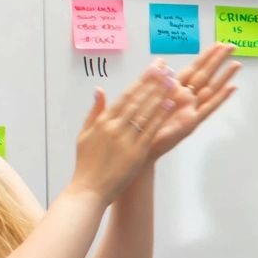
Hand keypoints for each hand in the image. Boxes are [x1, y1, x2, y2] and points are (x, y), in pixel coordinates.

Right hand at [69, 67, 179, 199]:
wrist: (89, 189)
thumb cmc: (87, 163)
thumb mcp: (85, 134)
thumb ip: (94, 111)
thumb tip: (98, 90)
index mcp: (103, 121)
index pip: (126, 95)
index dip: (141, 81)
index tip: (153, 68)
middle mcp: (115, 127)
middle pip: (138, 100)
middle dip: (153, 82)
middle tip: (166, 67)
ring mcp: (126, 139)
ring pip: (146, 112)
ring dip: (160, 95)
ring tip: (173, 81)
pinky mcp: (136, 152)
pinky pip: (151, 131)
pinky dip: (160, 117)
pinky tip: (170, 105)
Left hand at [147, 43, 239, 160]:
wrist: (138, 147)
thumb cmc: (141, 124)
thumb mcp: (144, 95)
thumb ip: (154, 78)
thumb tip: (161, 61)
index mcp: (174, 90)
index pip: (193, 68)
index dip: (205, 56)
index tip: (217, 44)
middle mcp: (186, 98)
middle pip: (205, 75)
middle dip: (218, 60)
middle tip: (232, 46)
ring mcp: (191, 110)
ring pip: (210, 89)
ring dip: (224, 76)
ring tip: (237, 64)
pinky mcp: (192, 122)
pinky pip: (208, 108)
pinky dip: (220, 97)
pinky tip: (232, 88)